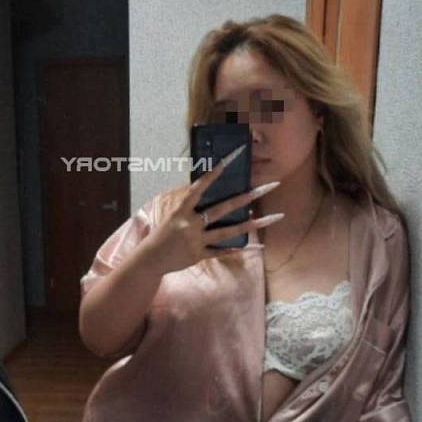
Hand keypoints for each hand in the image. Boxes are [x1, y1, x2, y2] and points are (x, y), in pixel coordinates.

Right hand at [141, 144, 284, 273]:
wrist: (149, 260)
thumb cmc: (160, 234)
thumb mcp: (171, 216)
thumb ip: (188, 205)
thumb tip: (202, 190)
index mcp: (180, 211)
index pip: (198, 189)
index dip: (211, 175)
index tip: (226, 162)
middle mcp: (190, 224)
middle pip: (222, 209)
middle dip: (246, 197)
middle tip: (268, 187)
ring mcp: (196, 241)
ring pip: (228, 232)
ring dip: (251, 225)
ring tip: (272, 218)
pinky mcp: (199, 255)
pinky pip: (220, 252)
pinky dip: (235, 249)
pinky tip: (254, 246)